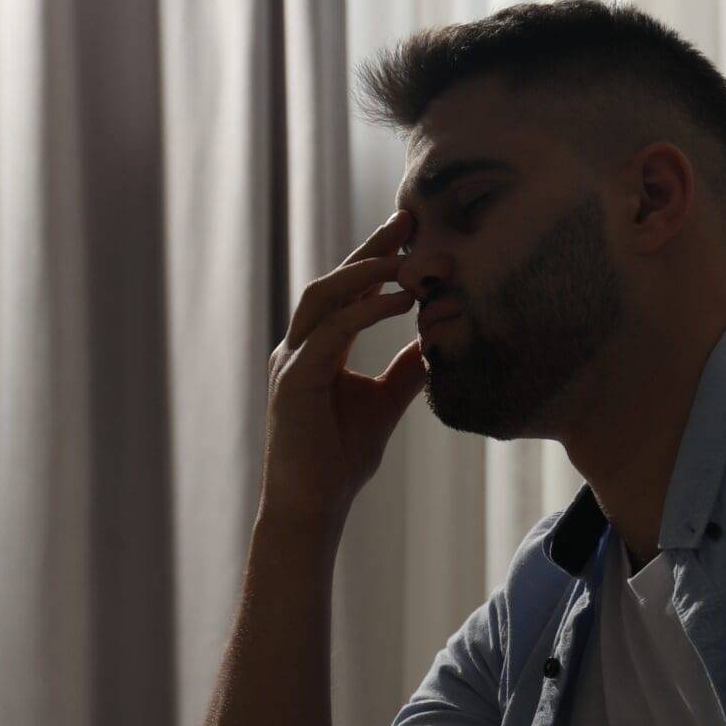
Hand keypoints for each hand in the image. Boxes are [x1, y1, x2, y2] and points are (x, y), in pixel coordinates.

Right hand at [262, 209, 427, 524]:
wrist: (313, 505)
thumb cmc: (340, 459)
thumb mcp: (385, 404)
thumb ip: (406, 371)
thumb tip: (434, 340)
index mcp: (315, 349)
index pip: (346, 292)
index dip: (374, 259)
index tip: (408, 231)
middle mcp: (297, 347)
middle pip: (332, 281)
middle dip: (370, 250)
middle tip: (409, 220)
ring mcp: (291, 362)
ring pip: (324, 298)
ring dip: (366, 273)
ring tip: (407, 258)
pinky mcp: (294, 382)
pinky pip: (331, 333)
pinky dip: (364, 312)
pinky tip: (398, 301)